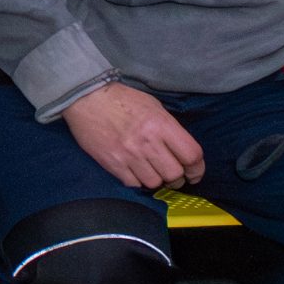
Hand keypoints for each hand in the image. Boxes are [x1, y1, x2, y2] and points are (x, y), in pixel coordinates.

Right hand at [63, 83, 204, 189]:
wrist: (86, 98)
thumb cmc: (122, 99)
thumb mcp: (154, 106)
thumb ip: (169, 128)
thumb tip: (180, 150)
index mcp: (162, 125)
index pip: (192, 155)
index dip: (197, 169)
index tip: (193, 173)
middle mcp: (148, 142)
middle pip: (175, 174)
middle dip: (177, 178)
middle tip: (172, 175)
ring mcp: (129, 155)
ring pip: (155, 183)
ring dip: (156, 181)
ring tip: (152, 172)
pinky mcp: (112, 163)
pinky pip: (134, 184)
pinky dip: (137, 182)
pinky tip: (135, 172)